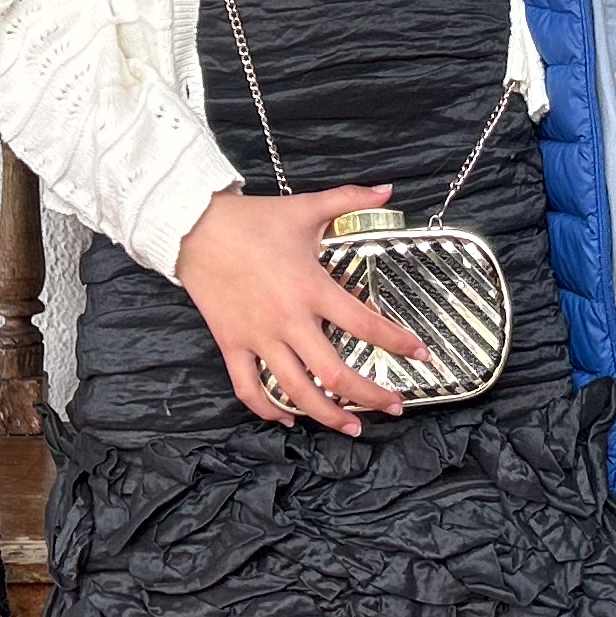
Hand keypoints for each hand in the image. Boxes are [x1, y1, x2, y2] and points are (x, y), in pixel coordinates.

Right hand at [176, 184, 429, 433]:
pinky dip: (268, 410)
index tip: (421, 356)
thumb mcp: (306, 207)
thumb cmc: (252, 219)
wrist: (194, 226)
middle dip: (370, 396)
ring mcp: (258, 337)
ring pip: (296, 392)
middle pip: (335, 374)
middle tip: (393, 407)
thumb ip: (351, 199)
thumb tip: (388, 189)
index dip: (398, 342)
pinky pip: (249, 389)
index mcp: (312, 288)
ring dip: (327, 416)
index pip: (365, 324)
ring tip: (352, 427)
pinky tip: (288, 420)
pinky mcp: (232, 344)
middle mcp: (288, 320)